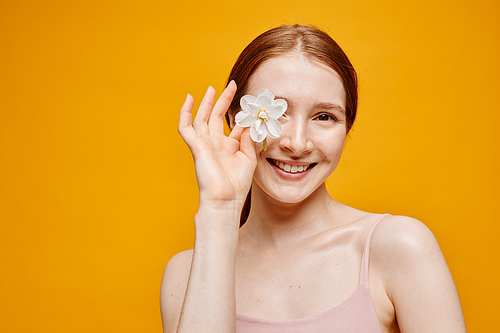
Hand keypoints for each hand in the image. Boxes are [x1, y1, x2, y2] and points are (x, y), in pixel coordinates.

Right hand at [178, 81, 256, 208]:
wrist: (225, 199)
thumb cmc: (237, 184)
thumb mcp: (249, 159)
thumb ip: (249, 139)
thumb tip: (249, 122)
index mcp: (229, 147)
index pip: (235, 126)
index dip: (243, 114)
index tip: (253, 103)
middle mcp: (216, 144)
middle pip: (217, 117)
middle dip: (223, 101)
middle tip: (232, 85)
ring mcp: (205, 144)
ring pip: (202, 119)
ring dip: (206, 103)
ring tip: (211, 88)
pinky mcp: (196, 146)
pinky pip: (186, 127)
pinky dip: (185, 112)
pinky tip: (188, 99)